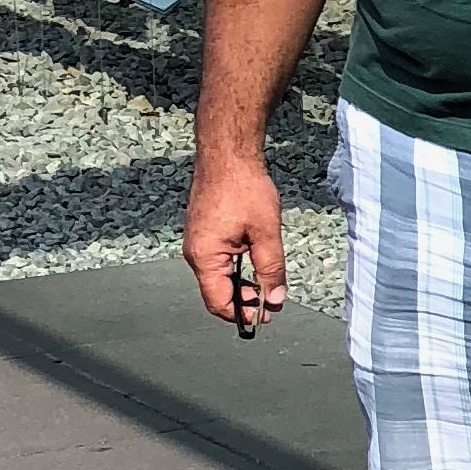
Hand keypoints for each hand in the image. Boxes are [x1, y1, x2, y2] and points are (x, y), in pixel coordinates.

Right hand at [184, 150, 286, 320]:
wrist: (226, 154)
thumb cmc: (243, 188)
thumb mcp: (265, 233)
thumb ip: (271, 269)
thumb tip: (275, 298)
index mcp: (205, 257)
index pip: (218, 302)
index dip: (242, 314)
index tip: (265, 315)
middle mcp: (195, 252)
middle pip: (216, 292)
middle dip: (243, 301)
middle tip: (271, 299)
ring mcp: (197, 241)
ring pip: (217, 276)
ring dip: (240, 284)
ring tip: (265, 283)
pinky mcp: (203, 232)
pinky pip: (216, 260)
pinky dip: (234, 268)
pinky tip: (254, 262)